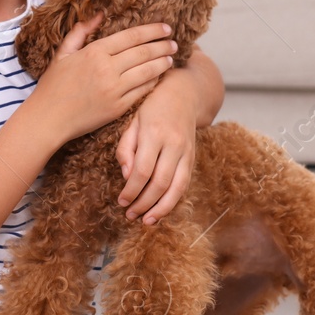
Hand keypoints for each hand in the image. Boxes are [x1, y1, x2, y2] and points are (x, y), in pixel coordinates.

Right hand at [26, 11, 176, 145]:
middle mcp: (107, 69)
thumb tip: (98, 14)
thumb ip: (80, 32)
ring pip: (147, 71)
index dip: (152, 30)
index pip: (132, 36)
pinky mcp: (118, 107)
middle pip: (144, 52)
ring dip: (162, 63)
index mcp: (94, 52)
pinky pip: (142, 91)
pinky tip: (159, 77)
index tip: (165, 27)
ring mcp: (114, 89)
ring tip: (171, 58)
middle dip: (162, 45)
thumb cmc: (53, 86)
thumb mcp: (63, 54)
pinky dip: (154, 82)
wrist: (48, 119)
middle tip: (174, 42)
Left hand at [115, 68, 198, 223]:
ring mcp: (187, 151)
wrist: (184, 93)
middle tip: (130, 215)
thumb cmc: (151, 107)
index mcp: (154, 133)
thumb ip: (126, 148)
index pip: (142, 170)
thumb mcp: (132, 120)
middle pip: (160, 182)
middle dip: (144, 203)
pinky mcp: (193, 157)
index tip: (121, 201)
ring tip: (147, 221)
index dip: (131, 190)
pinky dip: (174, 200)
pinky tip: (161, 210)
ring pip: (177, 187)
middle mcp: (174, 143)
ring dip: (162, 208)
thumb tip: (126, 176)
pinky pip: (185, 183)